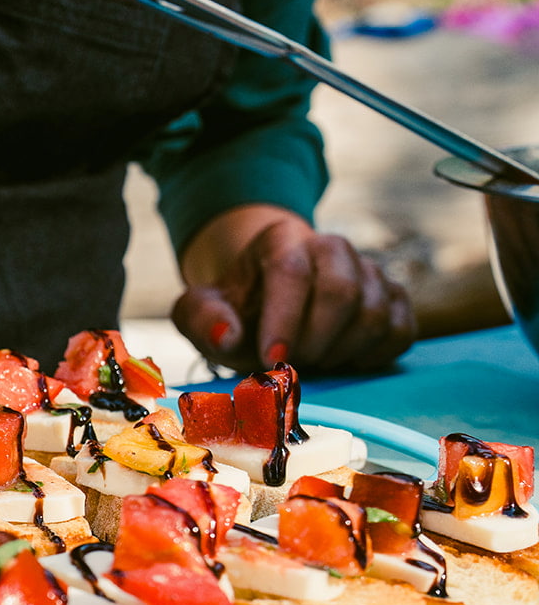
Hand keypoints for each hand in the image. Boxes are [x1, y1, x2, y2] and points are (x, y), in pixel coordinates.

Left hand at [172, 203, 415, 372]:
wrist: (268, 305)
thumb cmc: (236, 311)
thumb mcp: (203, 312)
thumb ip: (203, 319)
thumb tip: (227, 336)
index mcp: (282, 240)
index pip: (291, 272)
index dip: (283, 319)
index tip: (271, 357)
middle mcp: (332, 248)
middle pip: (341, 292)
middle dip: (315, 340)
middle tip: (292, 363)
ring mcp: (369, 271)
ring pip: (374, 314)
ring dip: (342, 351)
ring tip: (314, 360)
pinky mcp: (394, 298)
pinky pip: (401, 330)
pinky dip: (375, 355)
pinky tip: (346, 360)